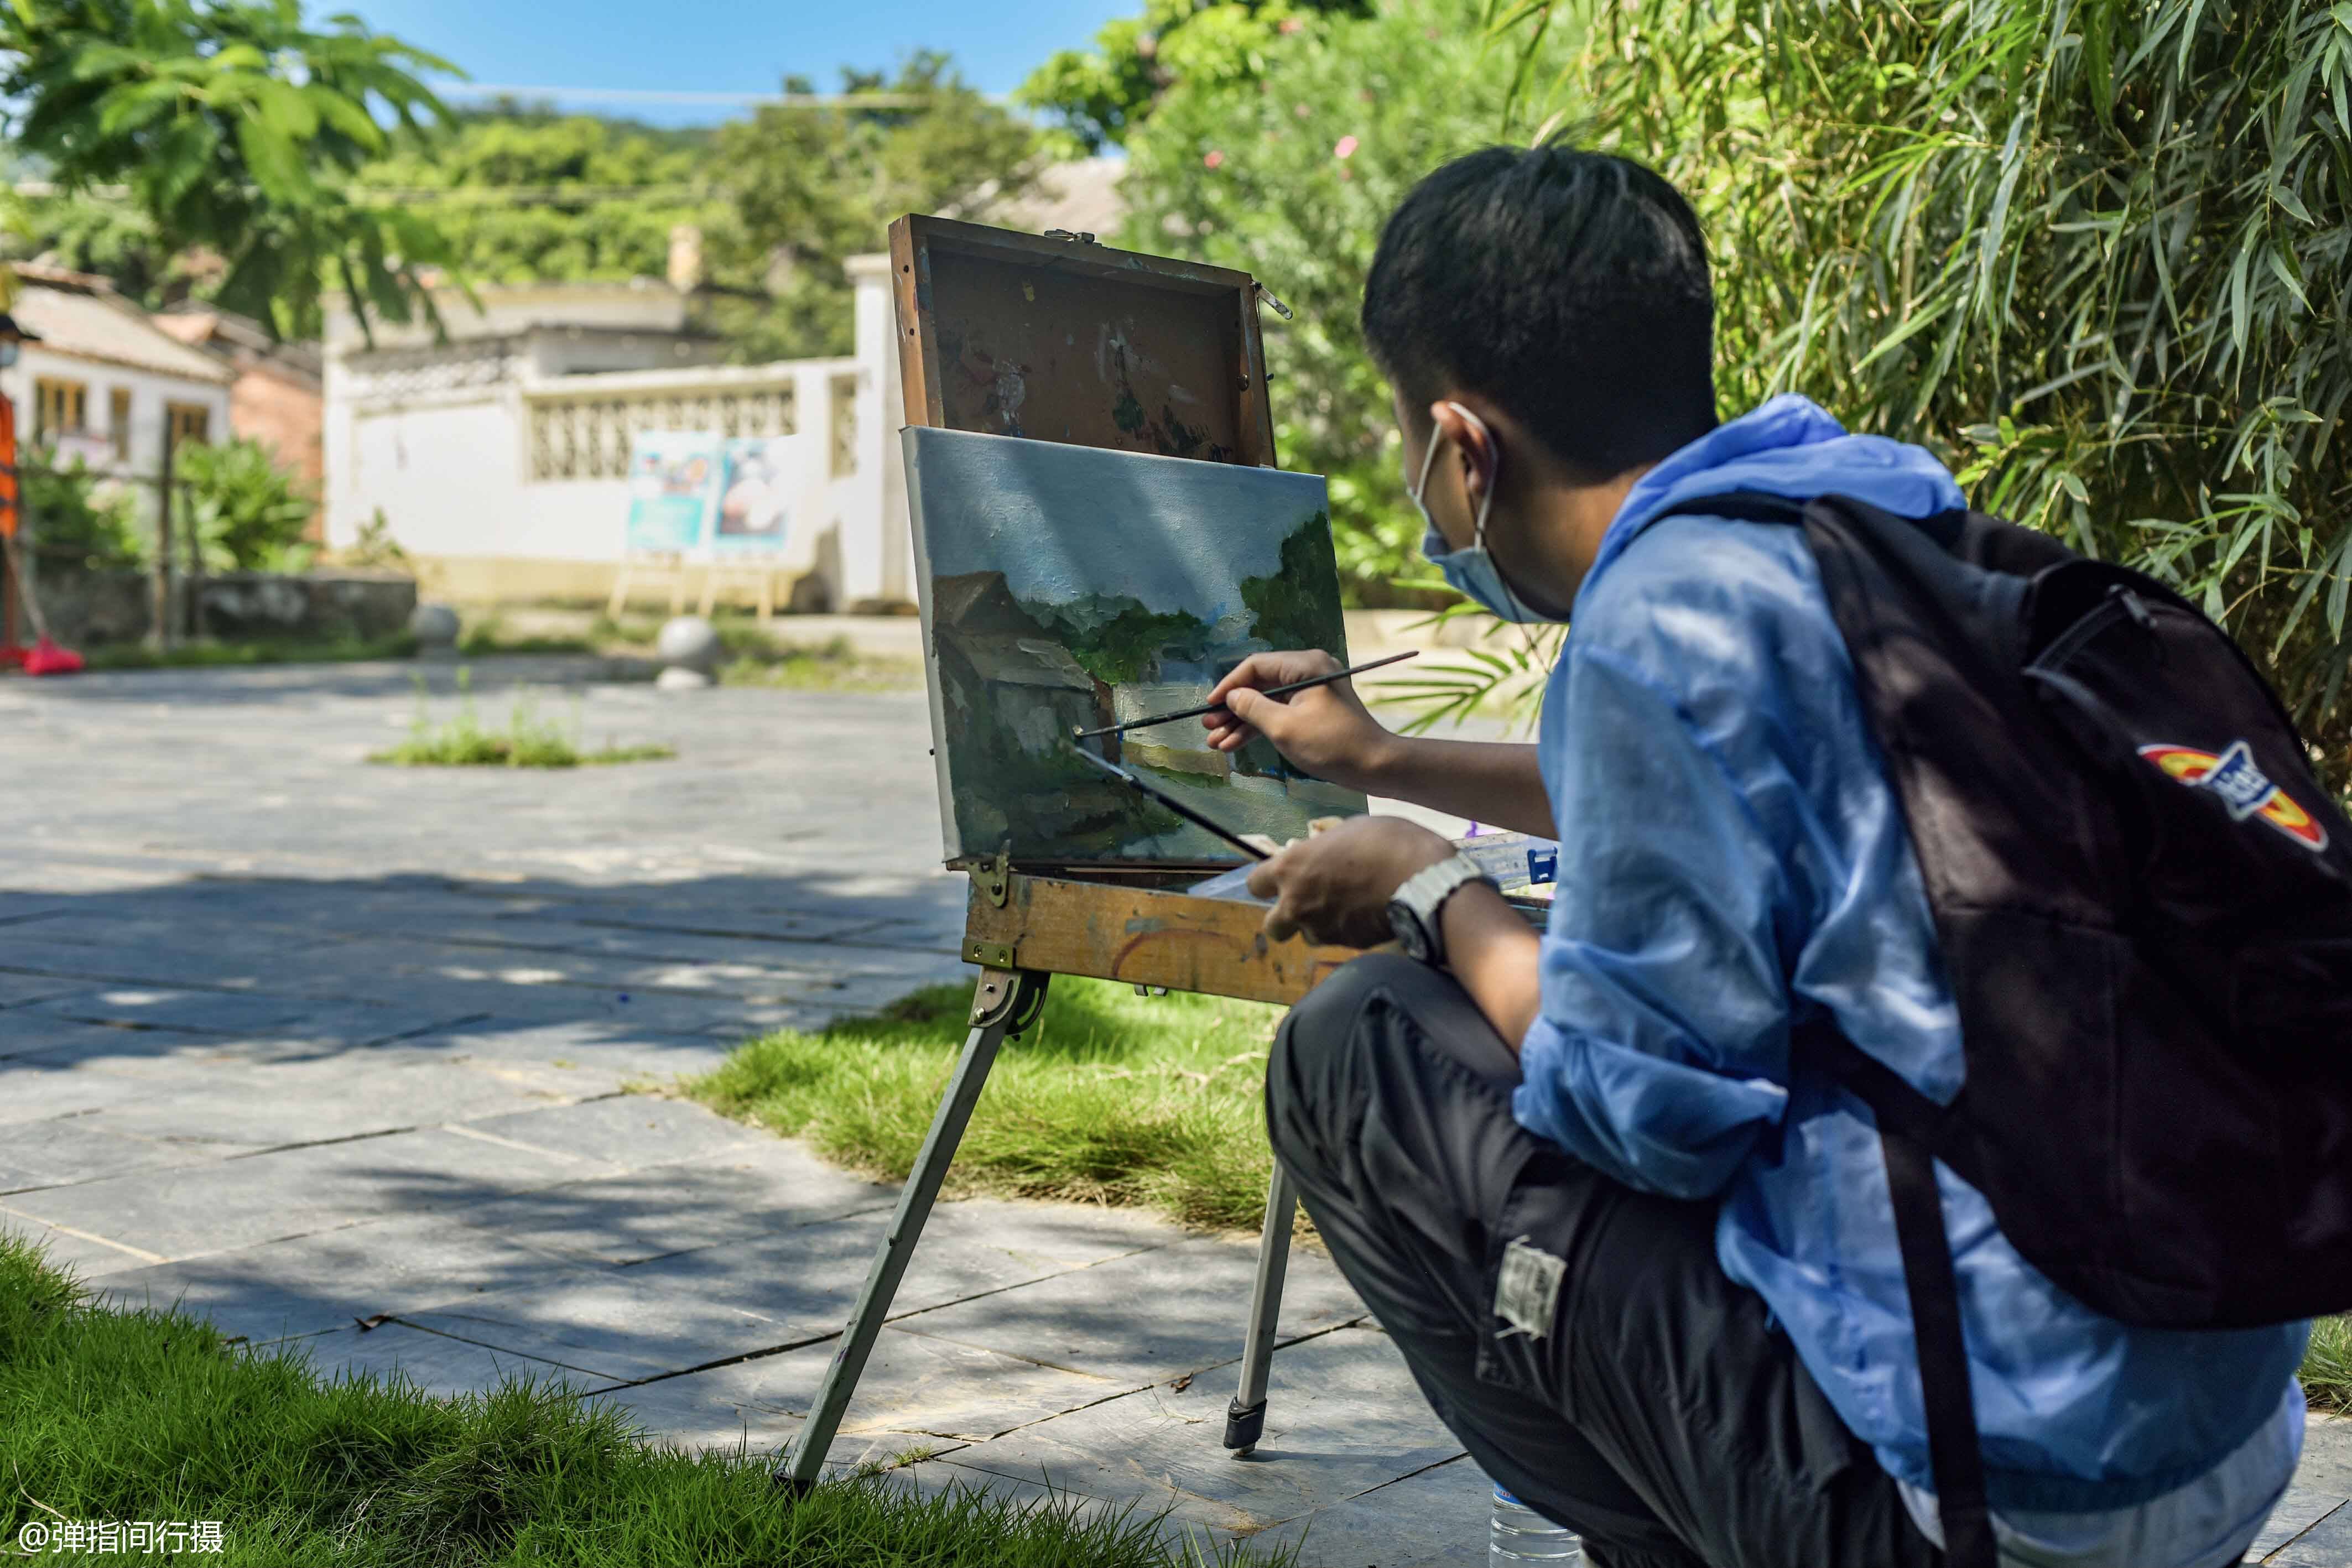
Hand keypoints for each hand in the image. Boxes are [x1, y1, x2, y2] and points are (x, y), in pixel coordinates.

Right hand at [1203, 650, 1395, 792]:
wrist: (1374, 766)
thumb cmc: (1331, 745)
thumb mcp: (1284, 727)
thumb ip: (1253, 708)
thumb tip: (1231, 697)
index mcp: (1305, 666)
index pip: (1256, 666)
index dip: (1229, 685)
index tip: (1209, 705)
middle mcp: (1309, 671)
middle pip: (1260, 684)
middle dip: (1232, 709)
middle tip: (1208, 727)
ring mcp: (1311, 691)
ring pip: (1267, 702)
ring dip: (1242, 722)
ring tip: (1215, 741)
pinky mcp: (1313, 710)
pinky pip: (1280, 713)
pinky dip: (1260, 728)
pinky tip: (1235, 743)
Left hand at [1247, 815, 1454, 947]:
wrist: (1422, 881)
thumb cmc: (1387, 842)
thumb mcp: (1351, 828)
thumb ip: (1327, 846)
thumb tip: (1324, 851)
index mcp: (1292, 867)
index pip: (1256, 884)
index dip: (1267, 883)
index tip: (1281, 879)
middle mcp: (1298, 904)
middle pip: (1272, 926)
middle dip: (1284, 919)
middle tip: (1306, 905)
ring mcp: (1322, 928)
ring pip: (1307, 936)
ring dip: (1319, 926)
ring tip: (1345, 909)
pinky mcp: (1347, 945)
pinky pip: (1338, 940)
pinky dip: (1347, 931)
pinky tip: (1367, 916)